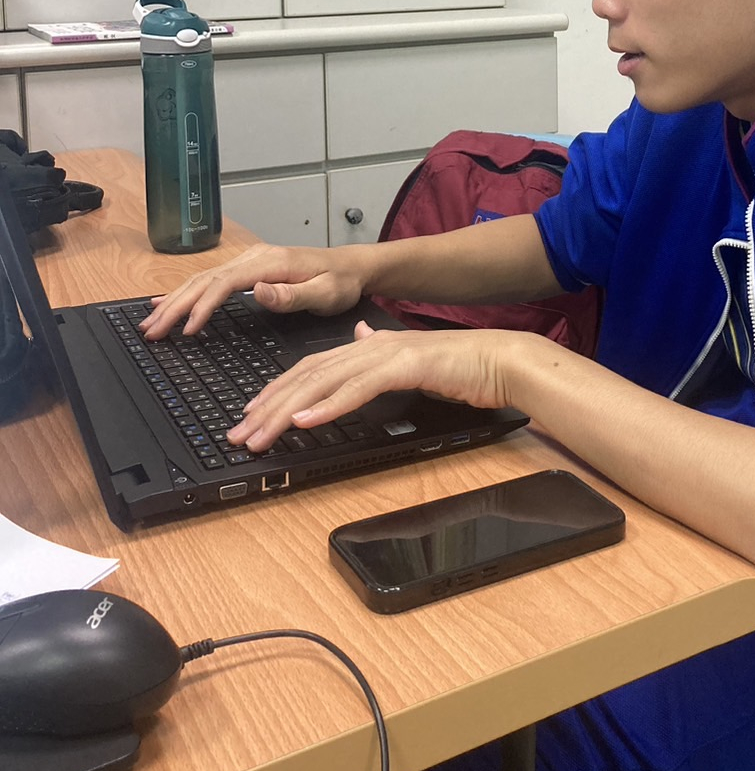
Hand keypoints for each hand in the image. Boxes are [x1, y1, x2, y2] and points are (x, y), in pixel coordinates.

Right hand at [139, 243, 366, 338]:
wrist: (351, 267)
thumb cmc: (340, 283)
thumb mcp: (324, 294)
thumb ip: (291, 296)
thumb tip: (258, 292)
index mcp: (270, 263)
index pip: (225, 284)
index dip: (202, 307)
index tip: (185, 330)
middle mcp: (255, 257)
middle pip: (205, 280)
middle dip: (175, 306)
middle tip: (151, 331)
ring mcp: (250, 261)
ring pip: (202, 279)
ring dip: (175, 301)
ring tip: (150, 322)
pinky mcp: (248, 268)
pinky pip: (210, 280)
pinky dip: (187, 292)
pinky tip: (167, 302)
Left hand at [228, 323, 521, 451]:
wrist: (499, 360)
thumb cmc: (459, 368)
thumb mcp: (408, 360)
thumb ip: (380, 352)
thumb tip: (360, 336)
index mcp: (367, 346)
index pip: (309, 368)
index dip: (275, 391)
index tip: (249, 416)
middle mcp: (369, 346)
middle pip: (306, 374)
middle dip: (268, 406)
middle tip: (239, 434)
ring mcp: (386, 354)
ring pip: (324, 381)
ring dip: (287, 410)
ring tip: (261, 433)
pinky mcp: (405, 366)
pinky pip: (358, 388)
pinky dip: (328, 405)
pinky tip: (305, 421)